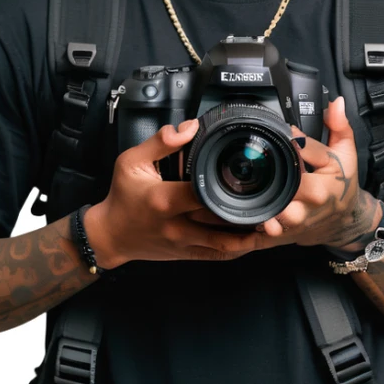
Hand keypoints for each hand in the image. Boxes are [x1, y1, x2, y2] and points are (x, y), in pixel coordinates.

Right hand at [85, 119, 260, 267]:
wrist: (109, 235)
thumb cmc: (121, 196)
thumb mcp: (131, 161)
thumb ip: (161, 142)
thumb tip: (190, 128)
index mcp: (164, 199)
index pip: (203, 191)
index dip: (228, 184)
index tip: (250, 174)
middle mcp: (176, 224)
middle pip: (221, 217)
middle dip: (249, 210)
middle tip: (274, 198)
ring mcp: (183, 242)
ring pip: (225, 242)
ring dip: (251, 234)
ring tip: (272, 220)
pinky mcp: (186, 254)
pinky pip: (217, 255)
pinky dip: (238, 248)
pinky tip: (254, 239)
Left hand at [257, 96, 378, 249]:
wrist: (345, 220)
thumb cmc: (342, 183)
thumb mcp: (346, 152)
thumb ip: (339, 126)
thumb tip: (336, 103)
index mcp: (326, 179)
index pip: (304, 156)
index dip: (292, 142)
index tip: (284, 131)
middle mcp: (312, 201)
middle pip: (288, 190)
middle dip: (275, 179)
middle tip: (259, 164)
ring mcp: (299, 219)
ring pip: (277, 216)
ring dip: (264, 208)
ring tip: (251, 196)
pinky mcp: (288, 230)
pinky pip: (267, 233)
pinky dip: (253, 230)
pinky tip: (242, 223)